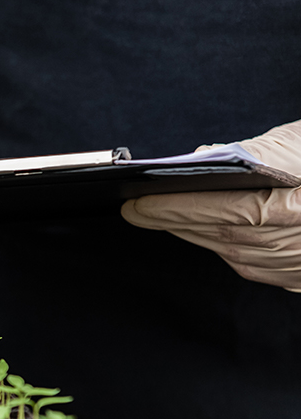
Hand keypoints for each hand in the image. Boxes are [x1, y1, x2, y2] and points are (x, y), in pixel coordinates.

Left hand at [122, 120, 300, 291]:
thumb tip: (202, 159)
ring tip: (159, 217)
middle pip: (222, 236)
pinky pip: (254, 266)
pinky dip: (224, 248)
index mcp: (300, 211)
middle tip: (135, 209)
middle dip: (173, 222)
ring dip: (193, 236)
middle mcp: (300, 246)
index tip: (138, 202)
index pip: (226, 211)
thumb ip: (256, 152)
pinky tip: (202, 233)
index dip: (177, 208)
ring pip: (234, 255)